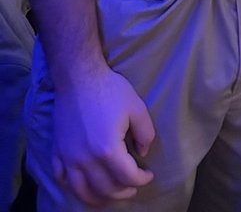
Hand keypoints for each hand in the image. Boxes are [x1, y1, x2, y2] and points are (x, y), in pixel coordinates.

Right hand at [52, 66, 154, 205]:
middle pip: (105, 188)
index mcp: (107, 149)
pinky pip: (61, 178)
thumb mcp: (137, 108)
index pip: (127, 176)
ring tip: (110, 194)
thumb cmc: (110, 90)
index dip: (141, 179)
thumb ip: (145, 133)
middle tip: (133, 188)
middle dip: (123, 191)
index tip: (148, 175)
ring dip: (98, 197)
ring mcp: (68, 158)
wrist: (79, 77)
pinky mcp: (57, 152)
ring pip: (82, 190)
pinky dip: (73, 186)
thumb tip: (142, 153)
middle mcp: (86, 160)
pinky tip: (82, 184)